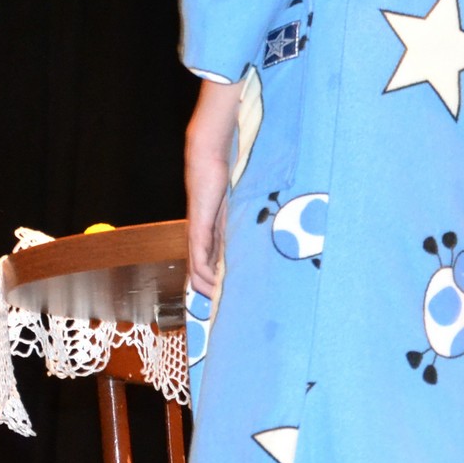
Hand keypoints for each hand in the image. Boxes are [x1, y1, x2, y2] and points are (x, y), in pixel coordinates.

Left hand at [184, 79, 240, 295]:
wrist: (207, 154)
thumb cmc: (224, 173)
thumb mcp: (238, 203)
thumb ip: (245, 217)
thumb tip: (266, 229)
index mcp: (211, 231)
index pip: (210, 263)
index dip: (216, 281)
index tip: (229, 296)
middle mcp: (201, 235)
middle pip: (200, 271)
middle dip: (210, 291)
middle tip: (224, 308)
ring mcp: (197, 231)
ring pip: (197, 268)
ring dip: (207, 287)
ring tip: (220, 302)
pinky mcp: (197, 225)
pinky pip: (198, 255)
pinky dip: (204, 272)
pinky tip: (213, 283)